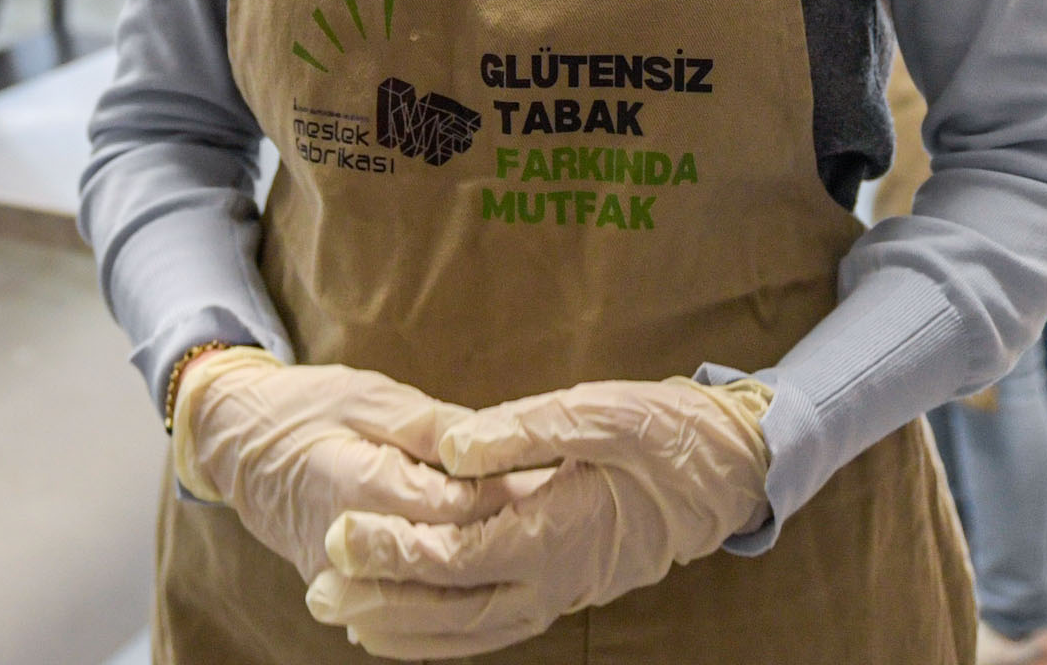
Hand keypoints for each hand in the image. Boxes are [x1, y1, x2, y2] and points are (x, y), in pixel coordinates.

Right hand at [172, 348, 522, 585]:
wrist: (237, 447)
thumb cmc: (306, 409)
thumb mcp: (367, 396)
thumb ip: (429, 425)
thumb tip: (490, 443)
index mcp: (357, 485)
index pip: (449, 506)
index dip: (501, 494)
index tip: (546, 481)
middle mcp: (349, 545)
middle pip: (445, 560)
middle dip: (500, 539)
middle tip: (553, 519)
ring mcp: (342, 579)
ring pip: (428, 600)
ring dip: (479, 577)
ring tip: (529, 549)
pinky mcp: (342, 593)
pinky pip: (403, 611)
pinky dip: (446, 599)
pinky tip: (485, 578)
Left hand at [308, 376, 772, 657]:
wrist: (728, 474)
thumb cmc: (668, 435)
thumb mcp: (602, 410)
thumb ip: (523, 430)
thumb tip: (451, 449)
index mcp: (556, 533)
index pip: (456, 555)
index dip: (394, 550)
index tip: (341, 531)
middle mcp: (552, 579)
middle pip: (449, 607)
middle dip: (380, 599)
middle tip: (318, 586)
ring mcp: (556, 593)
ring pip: (466, 630)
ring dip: (400, 626)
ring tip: (339, 612)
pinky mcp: (558, 591)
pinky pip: (489, 629)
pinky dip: (440, 636)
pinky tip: (400, 626)